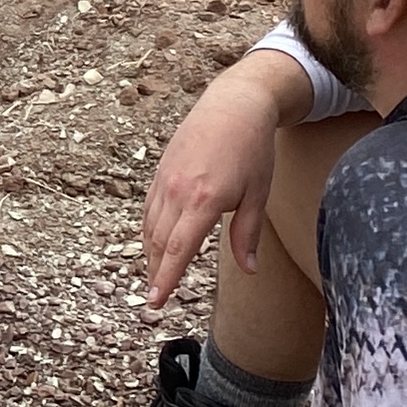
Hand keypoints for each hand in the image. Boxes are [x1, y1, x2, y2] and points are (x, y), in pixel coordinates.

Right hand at [140, 60, 291, 308]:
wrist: (234, 105)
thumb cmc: (252, 150)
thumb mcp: (257, 195)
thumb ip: (247, 235)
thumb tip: (249, 270)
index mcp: (204, 200)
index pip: (178, 249)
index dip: (166, 278)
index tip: (156, 301)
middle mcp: (178, 191)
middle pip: (158, 242)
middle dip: (155, 272)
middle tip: (154, 297)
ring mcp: (166, 180)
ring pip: (150, 226)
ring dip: (150, 254)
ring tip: (154, 275)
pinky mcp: (162, 171)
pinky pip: (149, 208)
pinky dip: (149, 230)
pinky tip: (154, 242)